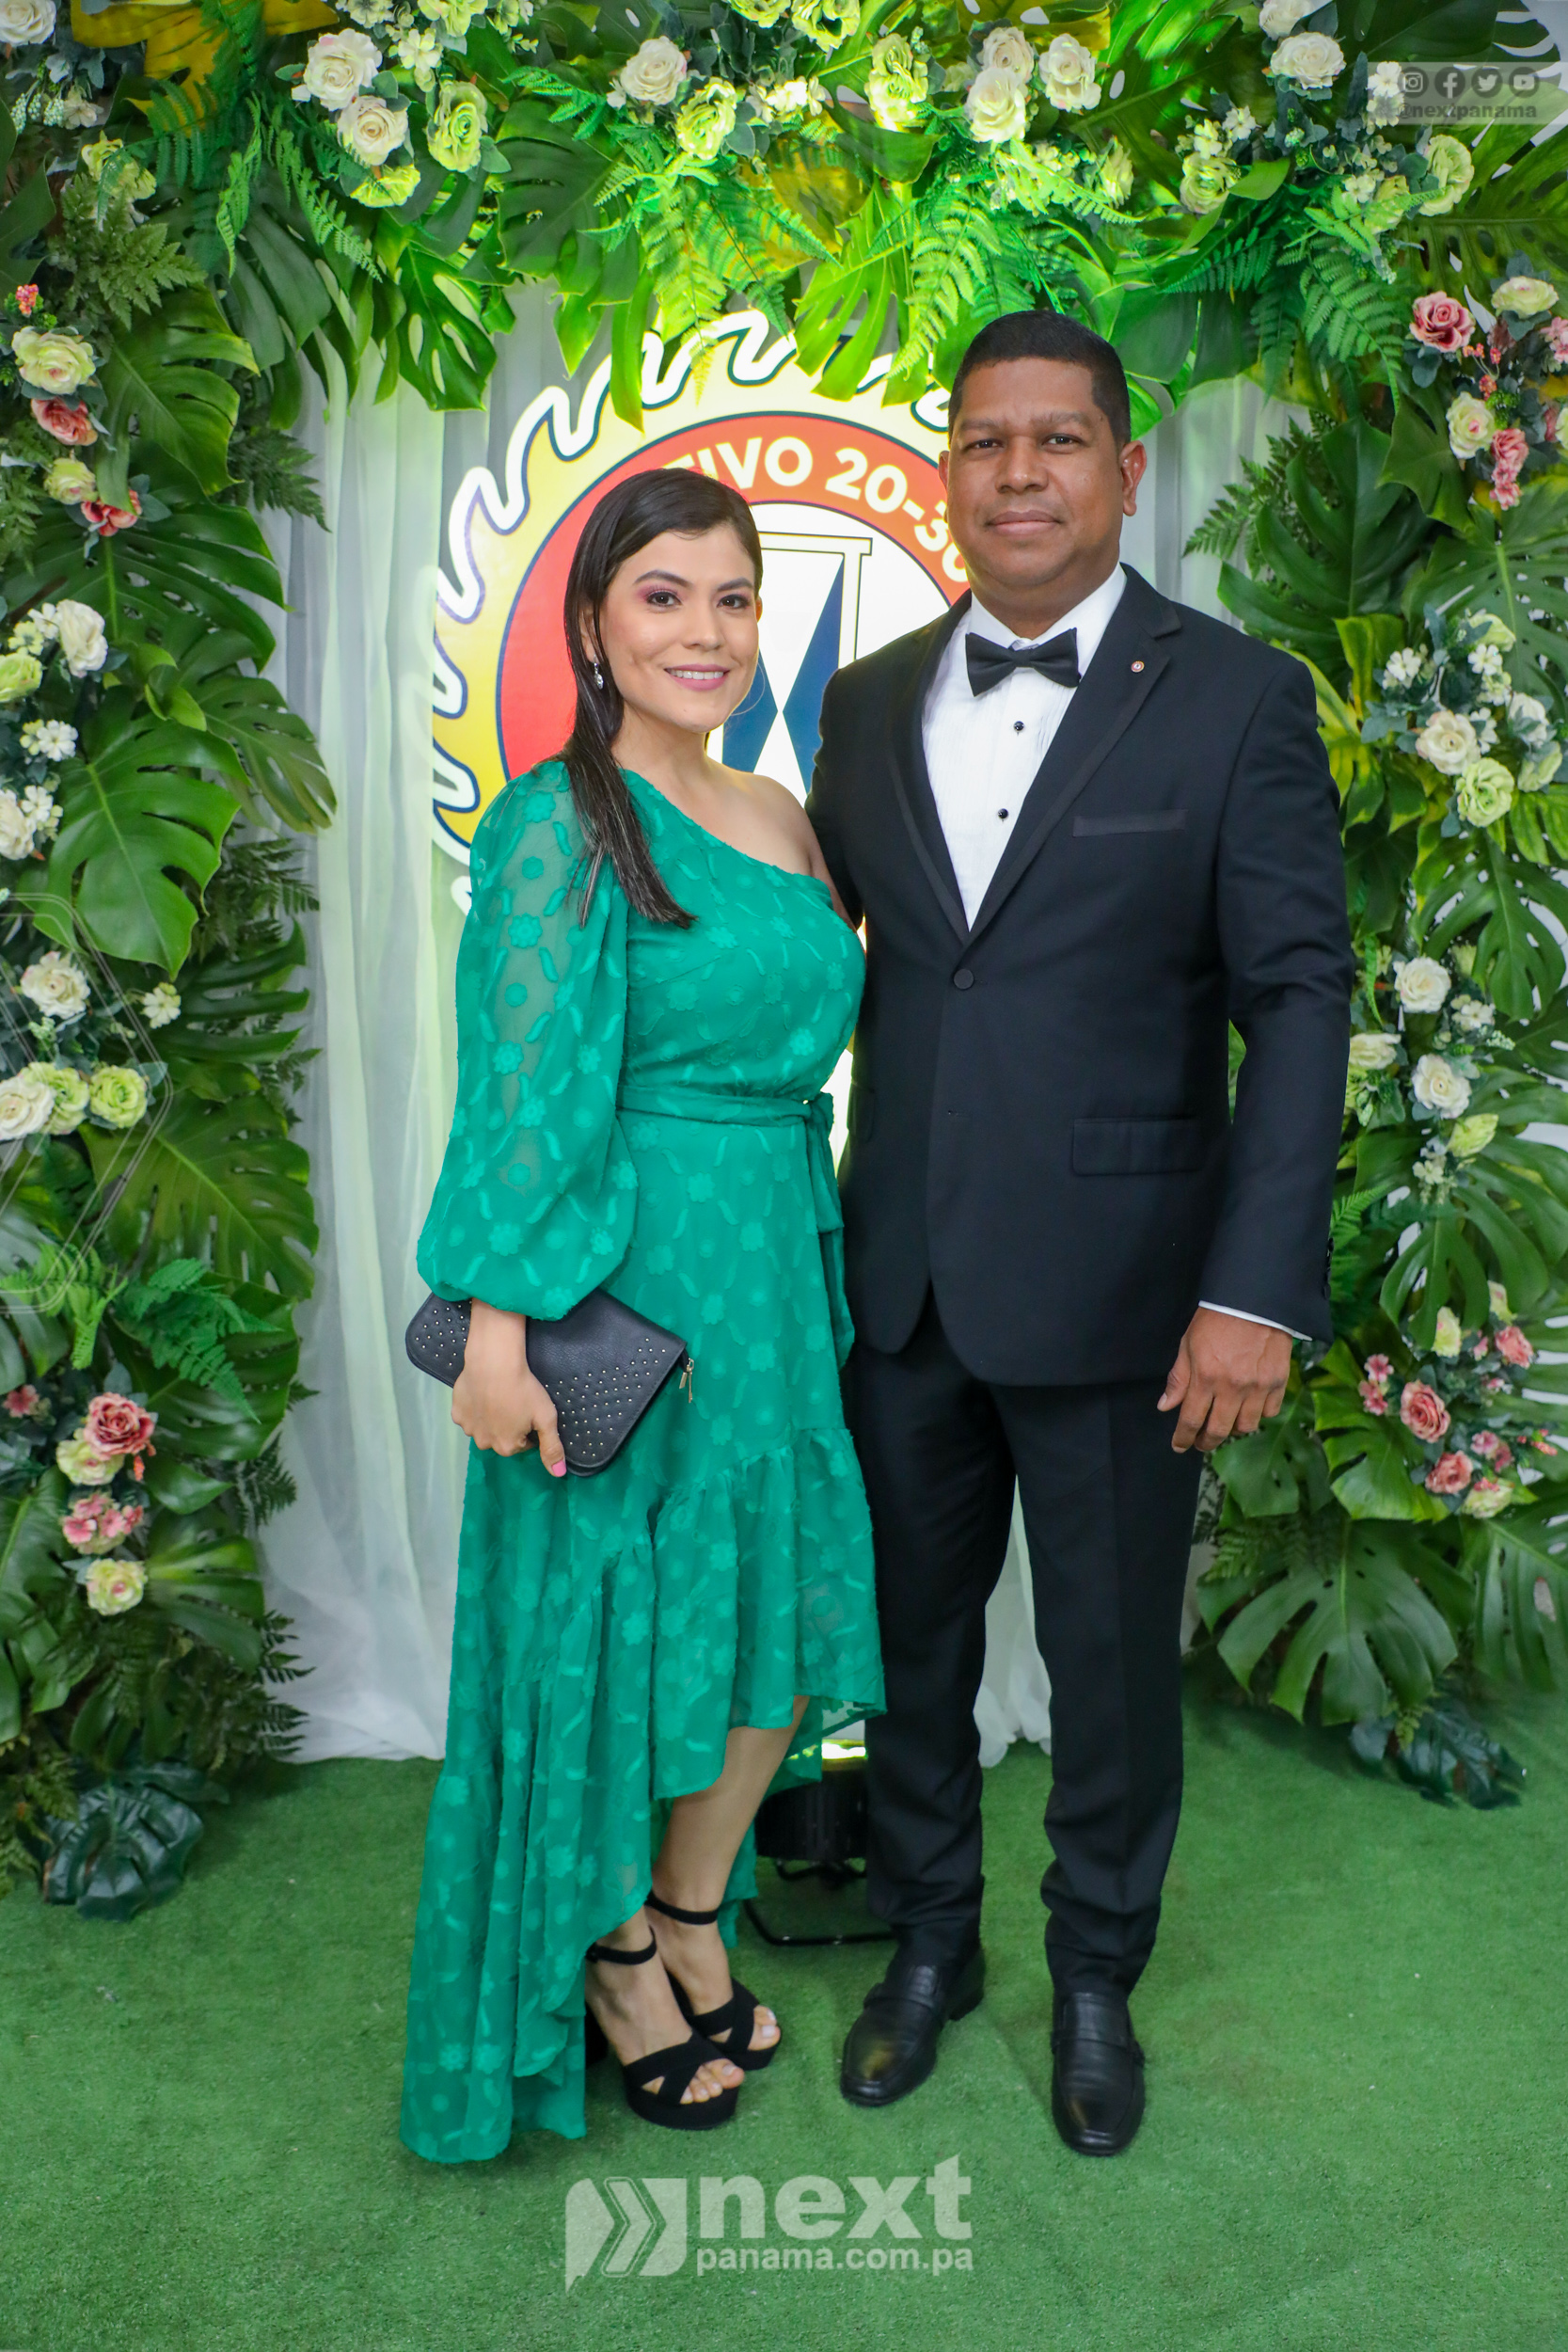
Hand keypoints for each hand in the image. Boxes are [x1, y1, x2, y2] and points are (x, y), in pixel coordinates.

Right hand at [451, 1300, 565, 1474]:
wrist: (493, 1362)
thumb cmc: (523, 1389)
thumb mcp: (545, 1418)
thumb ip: (551, 1447)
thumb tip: (559, 1474)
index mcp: (506, 1447)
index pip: (523, 1445)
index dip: (528, 1428)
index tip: (529, 1412)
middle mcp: (484, 1443)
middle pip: (501, 1438)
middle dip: (508, 1426)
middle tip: (514, 1403)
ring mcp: (468, 1428)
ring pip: (483, 1428)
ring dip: (490, 1419)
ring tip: (498, 1397)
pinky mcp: (456, 1412)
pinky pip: (469, 1415)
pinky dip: (475, 1408)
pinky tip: (482, 1393)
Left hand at [1158, 1307, 1291, 1454]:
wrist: (1254, 1299)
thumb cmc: (1217, 1319)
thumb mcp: (1188, 1344)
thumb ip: (1179, 1378)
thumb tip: (1166, 1406)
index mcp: (1206, 1377)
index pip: (1191, 1419)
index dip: (1183, 1437)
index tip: (1179, 1445)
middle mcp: (1233, 1387)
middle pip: (1219, 1430)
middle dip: (1206, 1441)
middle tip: (1201, 1442)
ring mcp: (1258, 1386)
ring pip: (1246, 1426)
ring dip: (1233, 1429)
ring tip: (1225, 1422)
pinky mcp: (1278, 1381)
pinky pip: (1269, 1412)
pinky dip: (1258, 1414)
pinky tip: (1250, 1407)